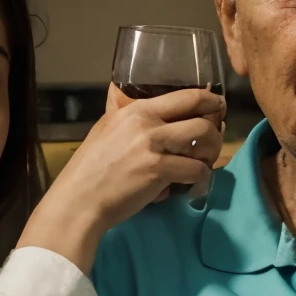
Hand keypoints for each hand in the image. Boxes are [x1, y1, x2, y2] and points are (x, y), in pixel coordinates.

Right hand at [18, 84, 225, 272]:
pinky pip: (197, 170)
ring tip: (204, 163)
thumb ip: (129, 120)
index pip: (185, 95)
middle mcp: (146, 122)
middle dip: (216, 126)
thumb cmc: (90, 169)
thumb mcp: (106, 130)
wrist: (78, 200)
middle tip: (214, 141)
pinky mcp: (159, 170)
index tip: (217, 108)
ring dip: (212, 151)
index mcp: (136, 109)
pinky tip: (195, 185)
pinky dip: (201, 179)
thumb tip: (151, 114)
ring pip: (204, 137)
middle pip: (201, 112)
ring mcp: (153, 145)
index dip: (208, 100)